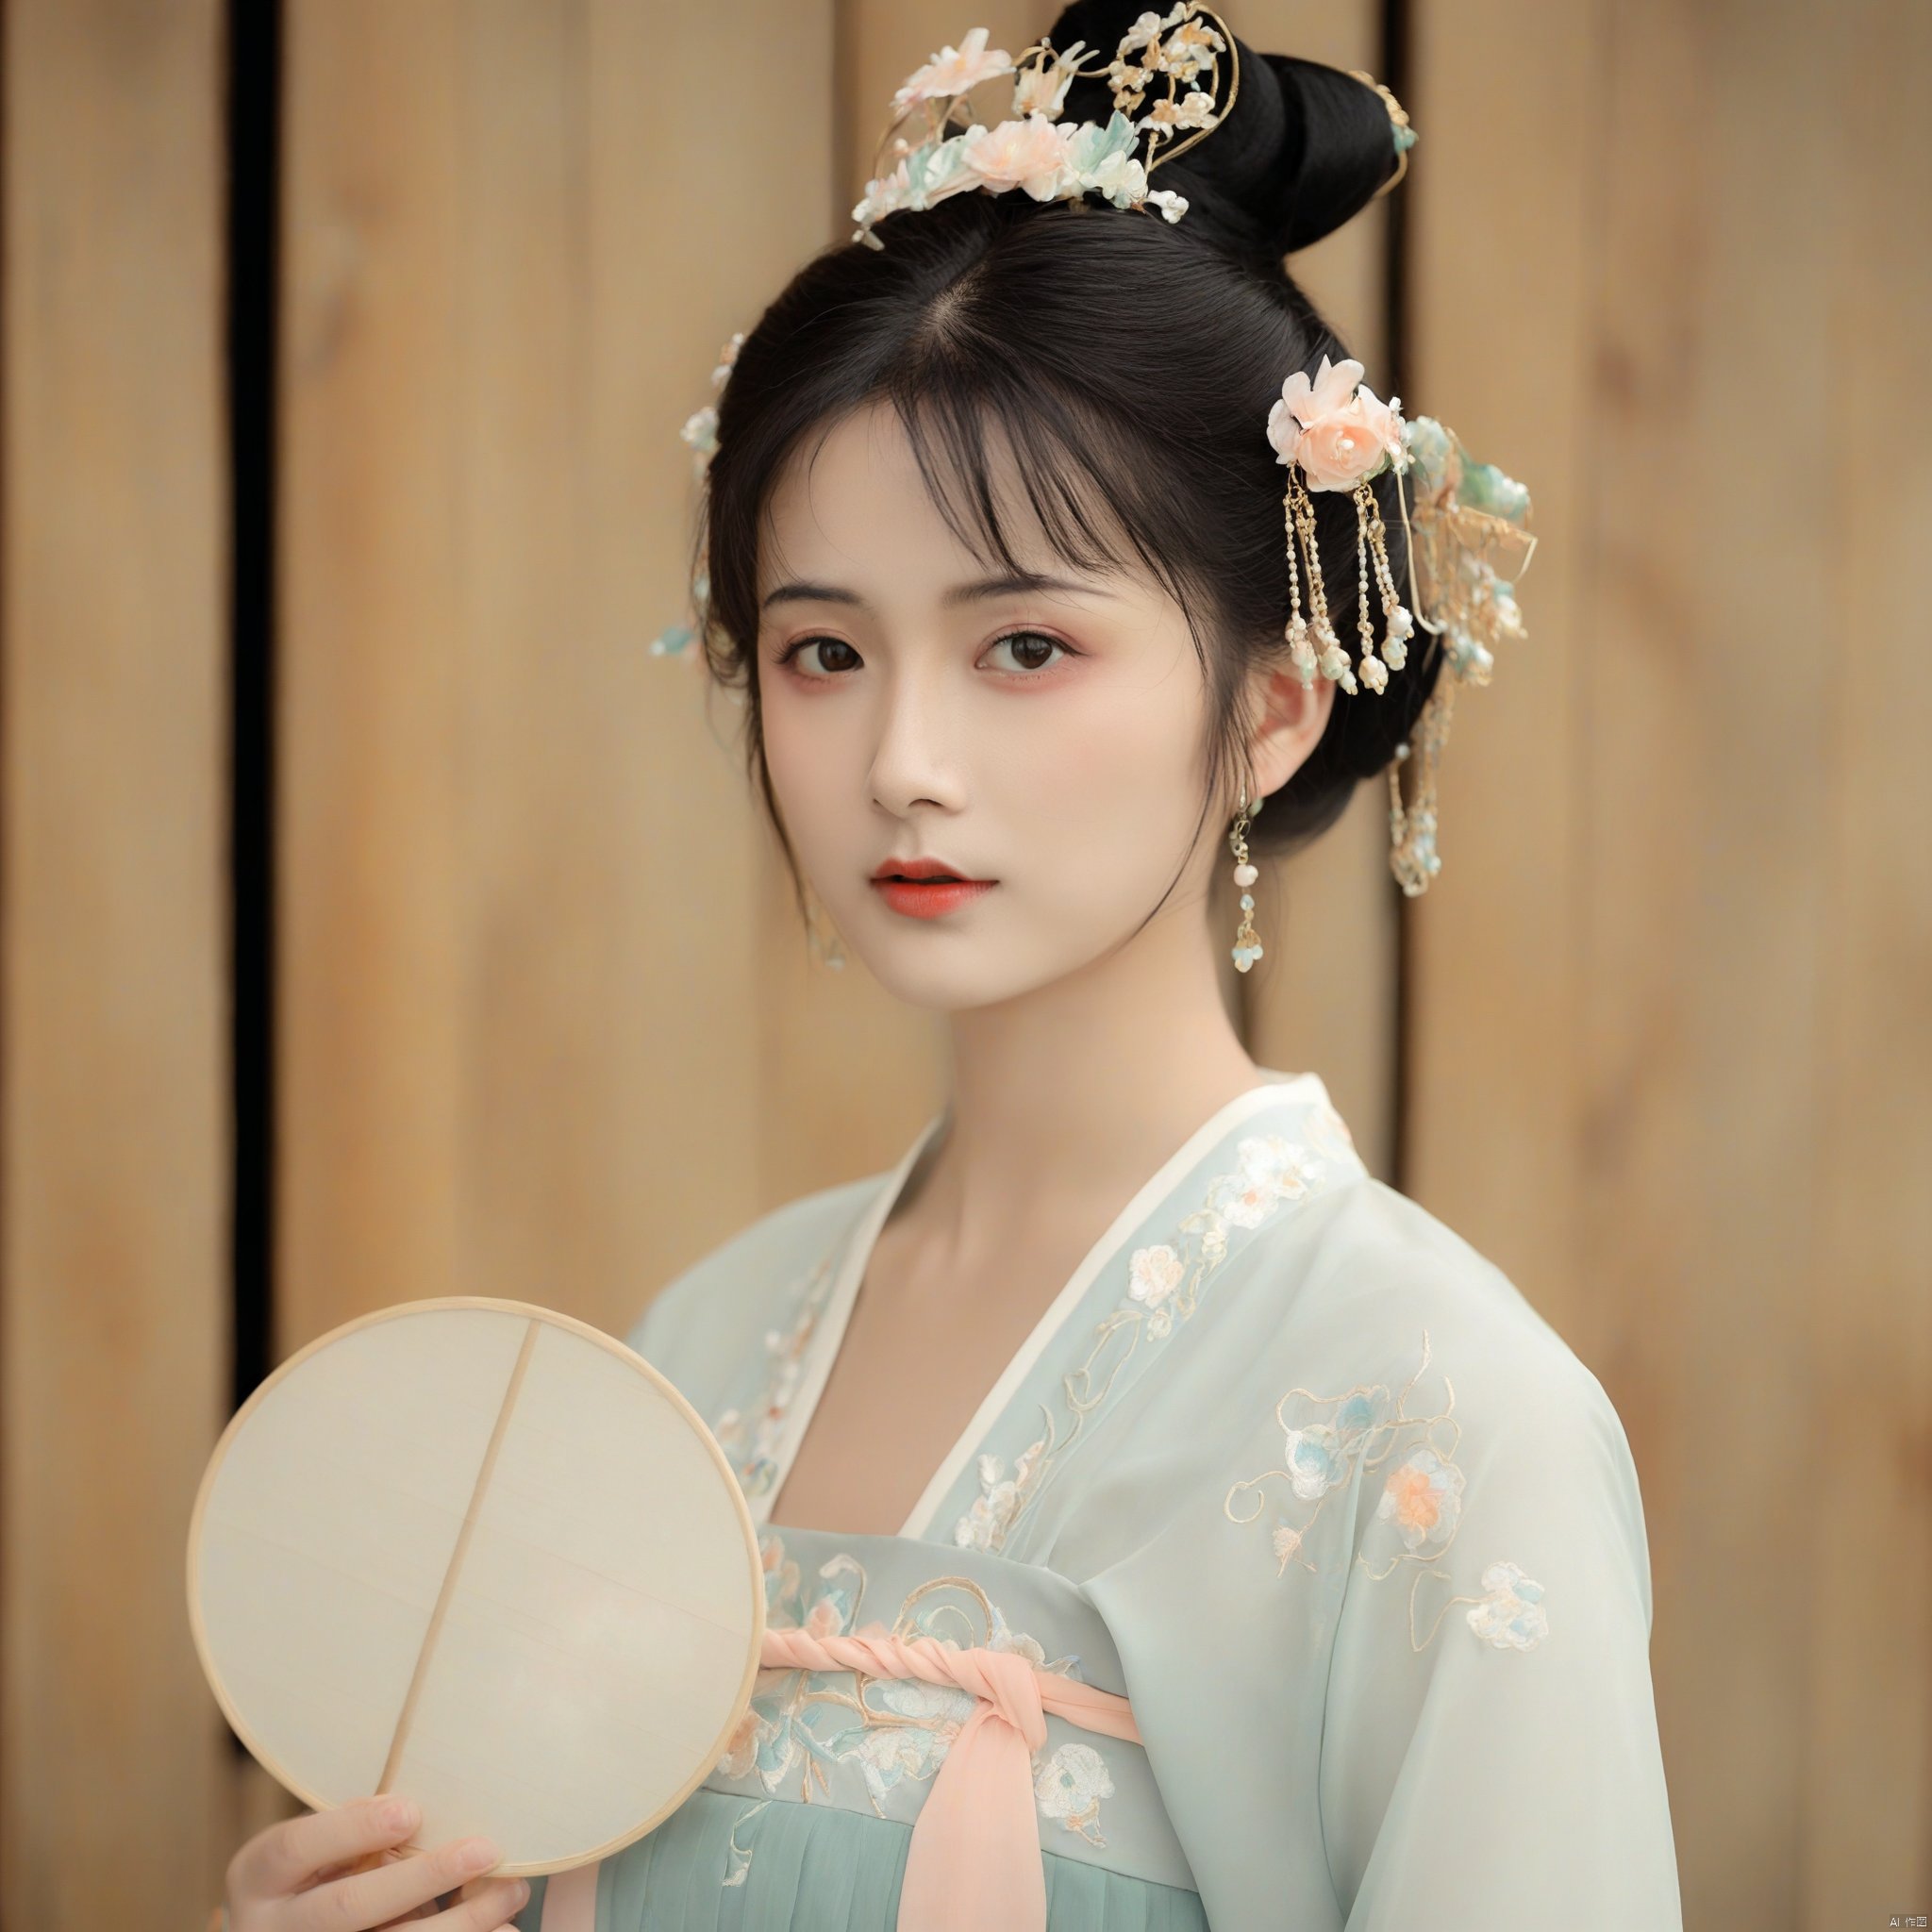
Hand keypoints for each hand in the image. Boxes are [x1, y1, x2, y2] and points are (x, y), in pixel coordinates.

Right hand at [224, 1794, 530, 1928]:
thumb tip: (427, 1813)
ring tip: (512, 1891)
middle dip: (422, 1878)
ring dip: (459, 1922)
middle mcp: (272, 1927)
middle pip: (348, 1907)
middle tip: (485, 1849)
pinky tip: (502, 1930)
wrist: (292, 1928)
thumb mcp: (321, 1844)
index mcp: (260, 1874)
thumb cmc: (322, 1867)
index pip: (297, 1846)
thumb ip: (358, 1830)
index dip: (353, 1828)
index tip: (412, 1810)